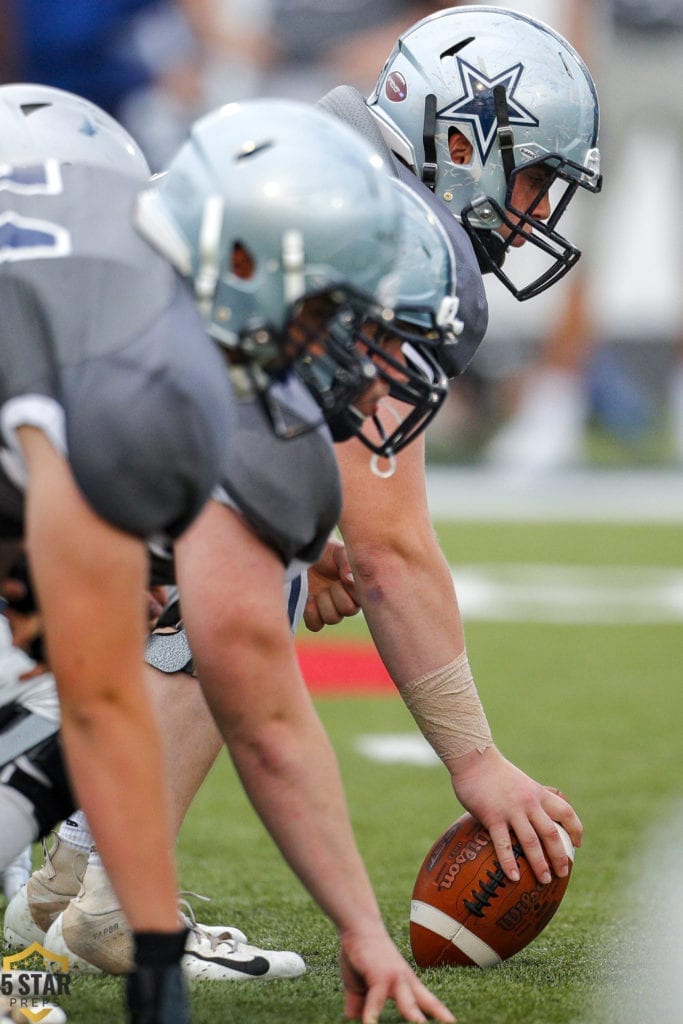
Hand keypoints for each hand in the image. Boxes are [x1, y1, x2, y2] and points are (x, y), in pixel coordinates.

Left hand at [304, 538, 360, 631]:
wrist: (304, 552)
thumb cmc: (325, 551)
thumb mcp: (338, 551)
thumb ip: (346, 563)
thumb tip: (349, 579)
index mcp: (357, 587)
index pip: (363, 599)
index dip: (352, 590)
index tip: (342, 578)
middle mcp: (346, 600)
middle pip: (348, 611)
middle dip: (338, 595)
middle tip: (331, 583)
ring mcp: (329, 608)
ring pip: (332, 619)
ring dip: (324, 603)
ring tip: (318, 590)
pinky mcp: (313, 613)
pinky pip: (315, 625)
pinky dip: (312, 613)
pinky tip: (309, 598)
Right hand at [339, 925, 454, 1023]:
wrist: (358, 925)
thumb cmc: (363, 955)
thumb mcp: (362, 985)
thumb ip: (361, 1003)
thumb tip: (354, 1019)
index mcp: (407, 985)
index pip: (429, 1004)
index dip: (441, 1015)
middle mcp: (406, 982)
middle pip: (428, 1003)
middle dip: (440, 1016)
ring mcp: (394, 978)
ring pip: (408, 1004)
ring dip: (415, 1018)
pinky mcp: (378, 975)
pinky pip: (376, 1000)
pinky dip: (372, 1014)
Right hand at [447, 746, 581, 884]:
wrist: (473, 758)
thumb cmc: (493, 770)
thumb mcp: (519, 781)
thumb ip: (527, 797)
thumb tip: (530, 815)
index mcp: (538, 793)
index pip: (566, 812)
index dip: (576, 829)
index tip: (578, 845)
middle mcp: (529, 803)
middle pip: (551, 833)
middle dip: (560, 856)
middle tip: (563, 873)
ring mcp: (511, 810)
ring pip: (531, 842)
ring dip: (540, 864)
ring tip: (544, 880)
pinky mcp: (492, 816)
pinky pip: (503, 844)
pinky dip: (509, 862)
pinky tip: (514, 877)